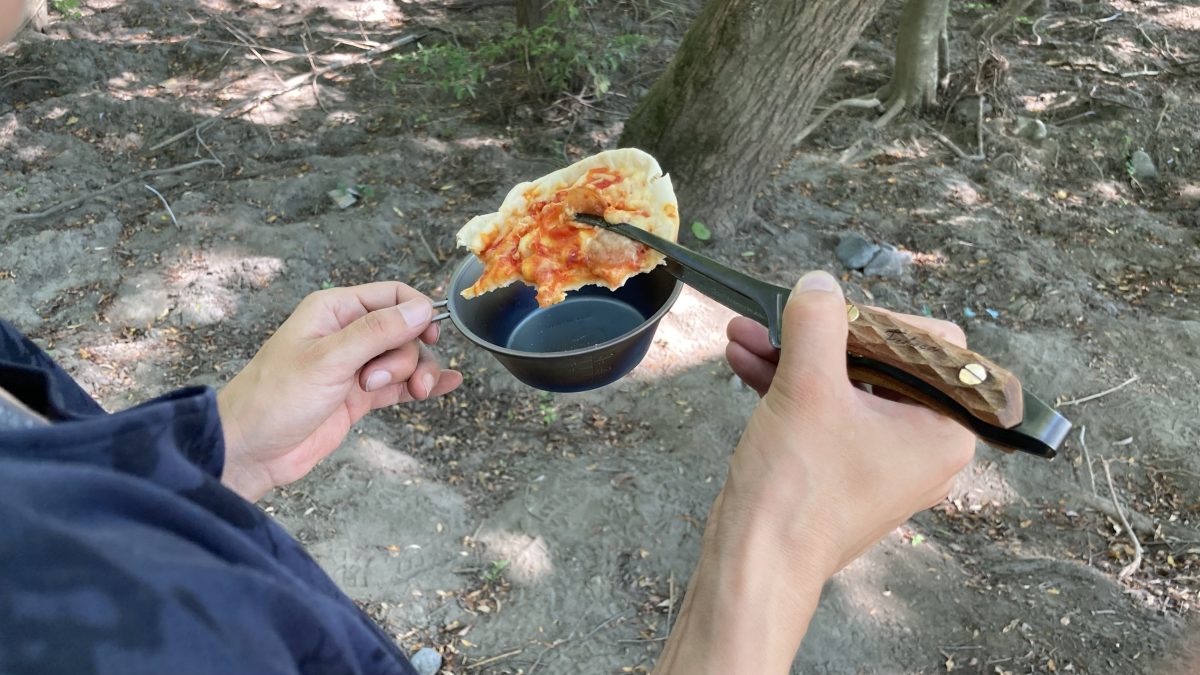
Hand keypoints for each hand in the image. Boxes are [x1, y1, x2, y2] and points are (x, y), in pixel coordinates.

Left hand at [216, 283, 461, 501]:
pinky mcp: (359, 395)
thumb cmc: (274, 398)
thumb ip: (377, 332)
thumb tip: (421, 309)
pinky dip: (422, 384)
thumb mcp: (329, 359)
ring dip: (415, 374)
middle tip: (380, 379)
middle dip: (407, 354)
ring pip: (405, 359)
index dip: (417, 312)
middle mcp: (346, 334)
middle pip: (403, 330)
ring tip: (414, 394)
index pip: (391, 295)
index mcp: (334, 311)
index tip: (430, 335)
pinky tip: (446, 385)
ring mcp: (354, 366)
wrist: (251, 450)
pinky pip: (400, 384)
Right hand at [655, 271, 974, 673]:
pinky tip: (744, 360)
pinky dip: (789, 384)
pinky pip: (826, 411)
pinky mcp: (844, 469)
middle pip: (883, 358)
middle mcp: (925, 445)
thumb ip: (819, 322)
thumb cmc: (798, 487)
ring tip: (744, 333)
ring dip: (794, 353)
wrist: (755, 563)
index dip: (876, 320)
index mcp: (946, 429)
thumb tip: (819, 283)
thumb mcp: (808, 387)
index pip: (931, 343)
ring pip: (846, 382)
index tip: (825, 317)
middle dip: (820, 334)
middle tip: (777, 316)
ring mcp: (882, 459)